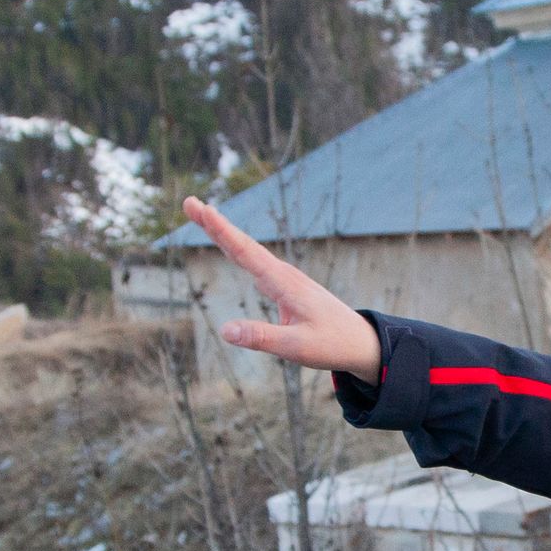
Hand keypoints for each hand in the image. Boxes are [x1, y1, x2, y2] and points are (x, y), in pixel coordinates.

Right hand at [182, 198, 383, 383]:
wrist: (361, 343)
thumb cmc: (331, 344)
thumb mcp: (296, 347)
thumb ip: (261, 337)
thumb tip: (225, 329)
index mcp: (284, 283)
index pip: (245, 252)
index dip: (221, 230)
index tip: (202, 209)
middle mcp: (283, 275)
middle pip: (243, 245)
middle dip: (215, 224)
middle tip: (189, 203)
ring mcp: (286, 280)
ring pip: (249, 252)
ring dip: (225, 234)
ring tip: (204, 217)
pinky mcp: (287, 288)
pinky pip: (257, 264)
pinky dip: (239, 251)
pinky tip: (232, 248)